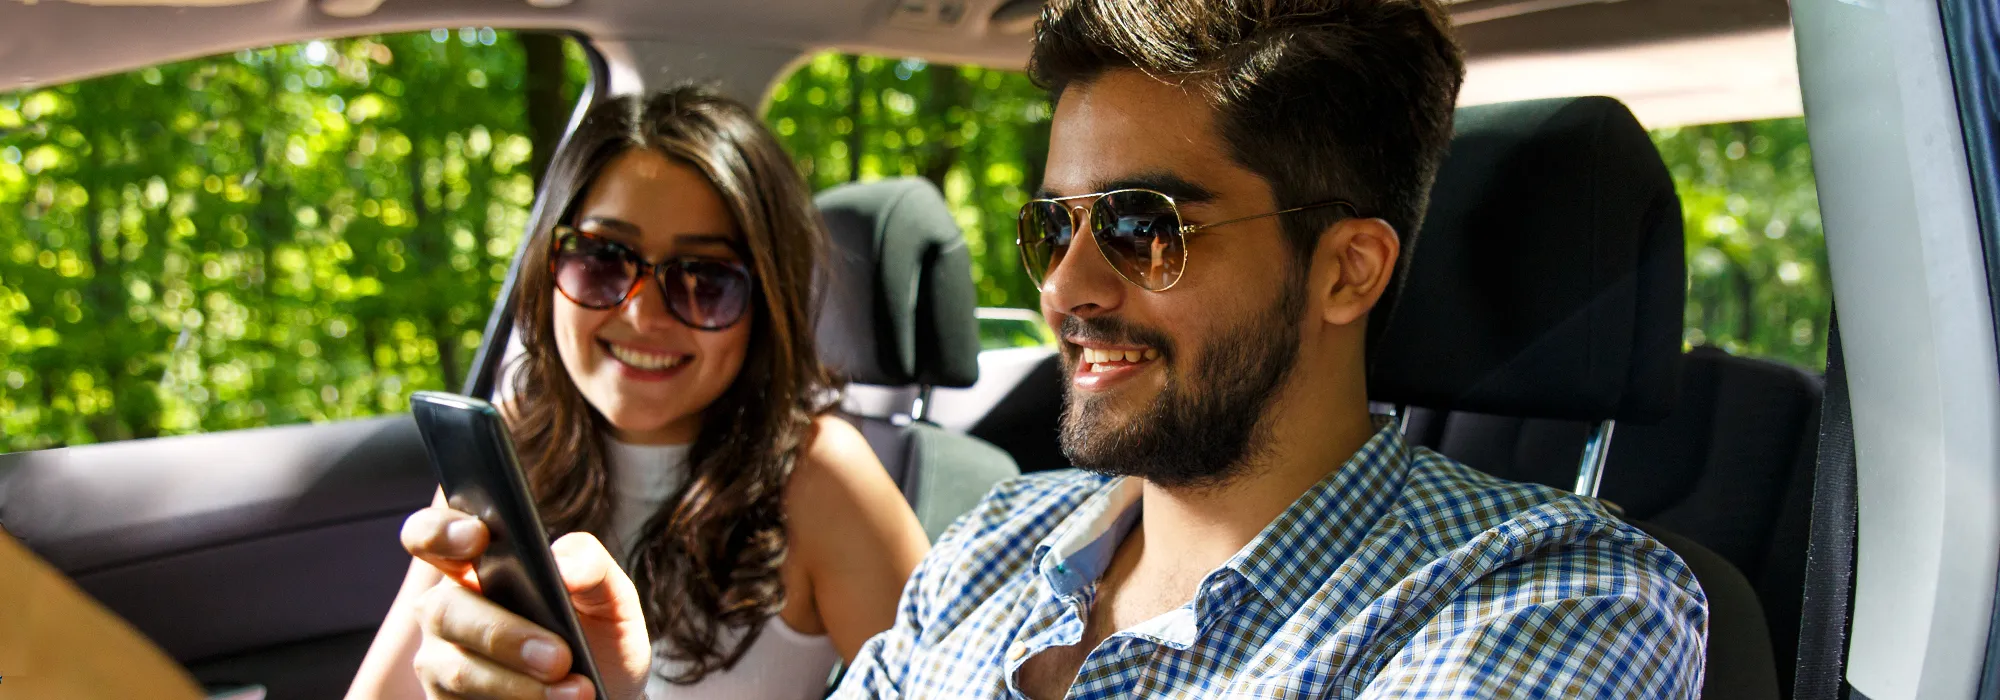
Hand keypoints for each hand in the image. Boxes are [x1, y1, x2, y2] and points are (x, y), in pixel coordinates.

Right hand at [400, 507, 652, 699]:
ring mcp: (441, 663)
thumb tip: (562, 565)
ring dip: (518, 684)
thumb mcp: (609, 595)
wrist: (606, 696)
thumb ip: (591, 565)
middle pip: (443, 610)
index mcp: (477, 566)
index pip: (431, 535)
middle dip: (503, 634)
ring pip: (456, 670)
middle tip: (560, 656)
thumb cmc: (597, 635)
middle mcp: (448, 610)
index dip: (440, 530)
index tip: (477, 538)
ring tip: (575, 691)